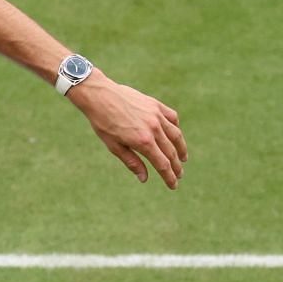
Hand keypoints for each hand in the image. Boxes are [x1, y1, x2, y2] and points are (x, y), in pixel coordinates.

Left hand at [70, 71, 185, 187]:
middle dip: (176, 166)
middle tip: (179, 175)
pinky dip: (175, 127)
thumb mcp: (114, 146)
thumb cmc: (103, 123)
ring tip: (183, 158)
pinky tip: (175, 135)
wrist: (100, 95)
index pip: (162, 164)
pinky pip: (172, 117)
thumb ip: (131, 162)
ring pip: (176, 135)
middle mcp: (154, 128)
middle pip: (171, 152)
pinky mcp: (156, 105)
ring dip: (181, 149)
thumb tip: (144, 178)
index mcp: (143, 141)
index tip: (173, 186)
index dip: (169, 177)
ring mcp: (157, 115)